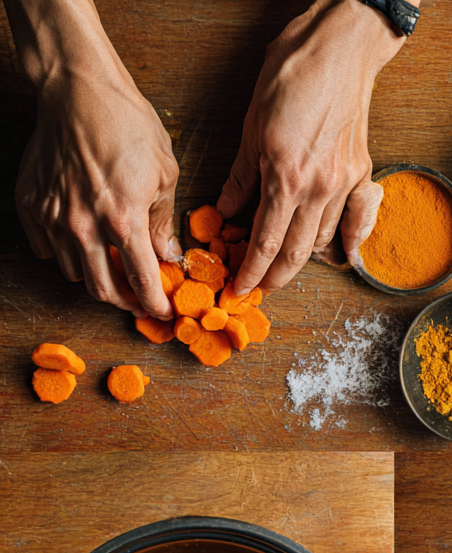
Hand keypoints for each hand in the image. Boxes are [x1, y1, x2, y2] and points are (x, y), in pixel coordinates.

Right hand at [11, 0, 178, 317]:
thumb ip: (163, 222)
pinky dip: (64, 252)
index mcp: (123, 220)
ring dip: (95, 275)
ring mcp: (53, 217)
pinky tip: (79, 239)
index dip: (155, 305)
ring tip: (111, 263)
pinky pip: (46, 248)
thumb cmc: (125, 122)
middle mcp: (84, 226)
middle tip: (137, 298)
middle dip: (124, 301)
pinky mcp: (31, 205)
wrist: (78, 87)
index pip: (142, 282)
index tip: (162, 312)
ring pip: (74, 272)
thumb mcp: (164, 173)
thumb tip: (166, 255)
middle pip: (102, 290)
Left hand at [218, 0, 407, 293]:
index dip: (251, 271)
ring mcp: (344, 183)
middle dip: (275, 277)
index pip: (265, 242)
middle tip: (260, 287)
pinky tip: (341, 256)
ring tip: (286, 268)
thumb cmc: (293, 73)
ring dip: (304, 260)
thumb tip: (227, 209)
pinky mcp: (362, 172)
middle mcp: (318, 188)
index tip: (240, 287)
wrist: (340, 47)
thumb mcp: (252, 124)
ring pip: (324, 241)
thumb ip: (242, 175)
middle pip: (296, 253)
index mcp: (286, 177)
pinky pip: (358, 220)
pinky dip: (350, 242)